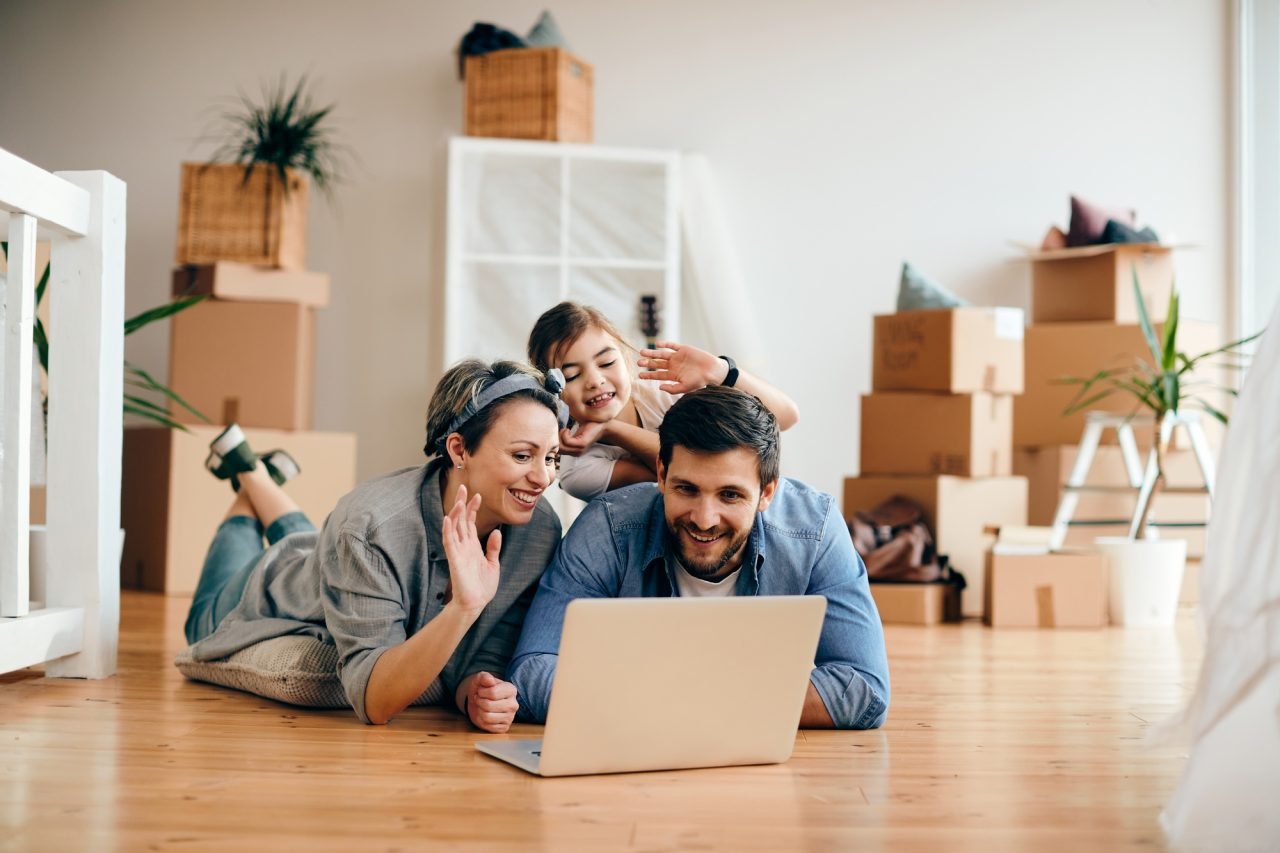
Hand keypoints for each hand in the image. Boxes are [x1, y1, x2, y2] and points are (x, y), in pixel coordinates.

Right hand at [441, 484, 501, 614]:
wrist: (475, 604)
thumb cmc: (482, 587)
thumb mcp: (493, 564)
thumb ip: (493, 548)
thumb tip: (497, 532)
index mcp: (473, 546)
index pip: (471, 523)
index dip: (473, 509)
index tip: (478, 495)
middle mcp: (464, 546)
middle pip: (461, 521)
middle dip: (462, 504)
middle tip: (463, 487)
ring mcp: (458, 552)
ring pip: (454, 528)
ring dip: (455, 513)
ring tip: (459, 500)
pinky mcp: (454, 560)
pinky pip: (449, 542)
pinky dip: (448, 530)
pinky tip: (448, 519)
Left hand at [461, 671, 518, 732]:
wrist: (480, 703)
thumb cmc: (482, 690)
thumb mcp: (480, 680)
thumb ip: (484, 677)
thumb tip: (489, 680)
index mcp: (511, 690)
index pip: (492, 692)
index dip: (481, 692)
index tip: (480, 691)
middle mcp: (514, 704)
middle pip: (488, 705)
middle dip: (479, 702)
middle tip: (479, 699)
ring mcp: (510, 717)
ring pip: (487, 716)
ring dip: (479, 711)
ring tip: (481, 707)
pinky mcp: (505, 727)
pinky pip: (488, 726)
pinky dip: (482, 721)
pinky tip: (484, 715)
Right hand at [558, 421, 606, 455]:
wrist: (601, 425)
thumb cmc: (587, 428)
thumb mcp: (574, 434)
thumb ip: (565, 437)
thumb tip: (551, 435)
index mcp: (574, 452)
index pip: (558, 452)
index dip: (554, 442)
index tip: (557, 433)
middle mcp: (577, 453)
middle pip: (558, 450)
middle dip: (556, 439)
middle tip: (560, 431)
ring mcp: (579, 450)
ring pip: (561, 446)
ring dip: (560, 436)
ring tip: (565, 430)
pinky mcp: (581, 444)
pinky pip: (567, 441)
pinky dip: (565, 434)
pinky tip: (568, 429)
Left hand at [638, 341, 726, 394]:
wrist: (712, 371)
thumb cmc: (700, 381)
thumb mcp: (685, 388)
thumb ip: (673, 389)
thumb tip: (659, 387)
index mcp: (673, 375)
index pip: (658, 375)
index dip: (648, 375)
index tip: (639, 375)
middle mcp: (673, 365)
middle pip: (657, 364)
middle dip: (648, 363)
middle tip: (638, 362)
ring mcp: (678, 356)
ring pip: (661, 354)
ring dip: (652, 353)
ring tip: (642, 352)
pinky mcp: (684, 349)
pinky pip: (672, 345)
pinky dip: (665, 344)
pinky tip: (657, 345)